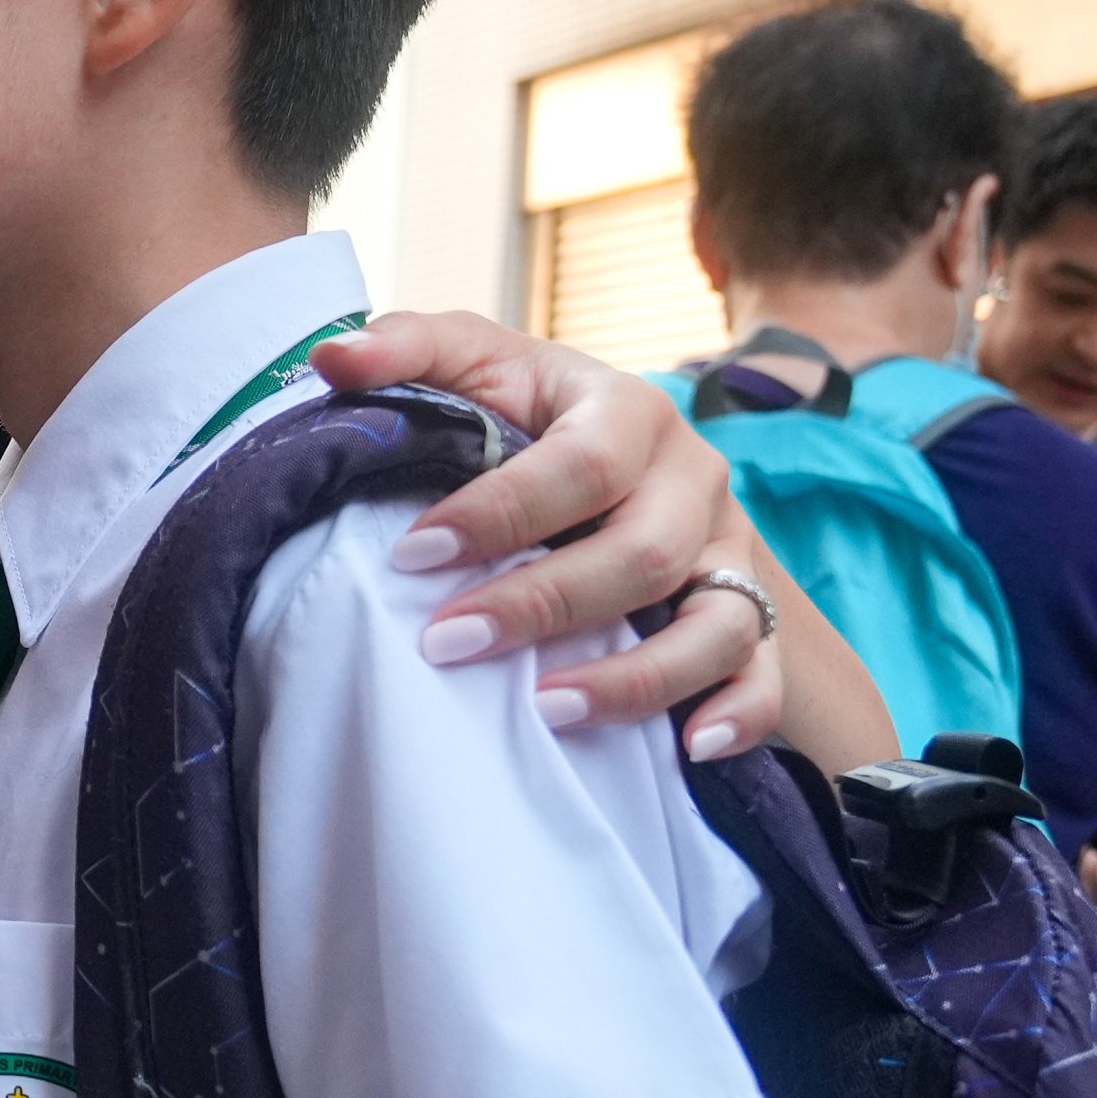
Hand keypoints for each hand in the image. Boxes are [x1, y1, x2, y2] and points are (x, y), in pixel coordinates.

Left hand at [313, 313, 788, 761]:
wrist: (637, 469)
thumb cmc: (533, 421)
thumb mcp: (480, 367)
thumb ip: (410, 350)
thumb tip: (332, 357)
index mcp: (627, 413)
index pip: (581, 464)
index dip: (500, 513)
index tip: (413, 557)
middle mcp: (691, 481)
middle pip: (642, 551)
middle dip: (543, 603)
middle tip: (449, 644)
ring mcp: (729, 555)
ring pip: (716, 623)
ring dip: (635, 677)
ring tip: (546, 711)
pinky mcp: (753, 619)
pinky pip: (764, 674)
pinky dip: (739, 711)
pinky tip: (691, 747)